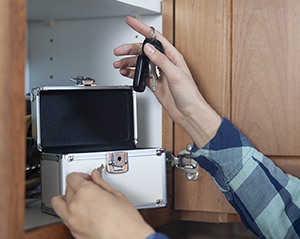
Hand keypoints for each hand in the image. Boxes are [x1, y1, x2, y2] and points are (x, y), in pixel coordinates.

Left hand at [51, 170, 154, 238]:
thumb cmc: (125, 220)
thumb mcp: (116, 195)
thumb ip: (101, 183)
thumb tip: (95, 177)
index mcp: (85, 192)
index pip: (71, 177)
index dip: (79, 176)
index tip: (85, 178)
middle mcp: (75, 205)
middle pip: (67, 189)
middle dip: (76, 187)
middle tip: (87, 189)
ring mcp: (72, 220)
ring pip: (59, 204)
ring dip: (67, 200)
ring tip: (80, 200)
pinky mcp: (73, 232)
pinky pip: (65, 218)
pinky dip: (70, 214)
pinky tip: (83, 213)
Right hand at [114, 17, 220, 147]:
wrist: (188, 112)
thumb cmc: (189, 94)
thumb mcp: (175, 74)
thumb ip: (161, 60)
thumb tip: (149, 48)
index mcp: (172, 56)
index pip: (155, 38)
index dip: (142, 29)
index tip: (131, 22)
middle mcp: (164, 63)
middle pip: (143, 51)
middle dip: (130, 49)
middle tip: (119, 51)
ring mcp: (158, 73)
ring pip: (140, 63)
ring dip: (128, 62)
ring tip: (118, 63)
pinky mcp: (153, 83)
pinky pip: (140, 75)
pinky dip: (131, 73)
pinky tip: (125, 72)